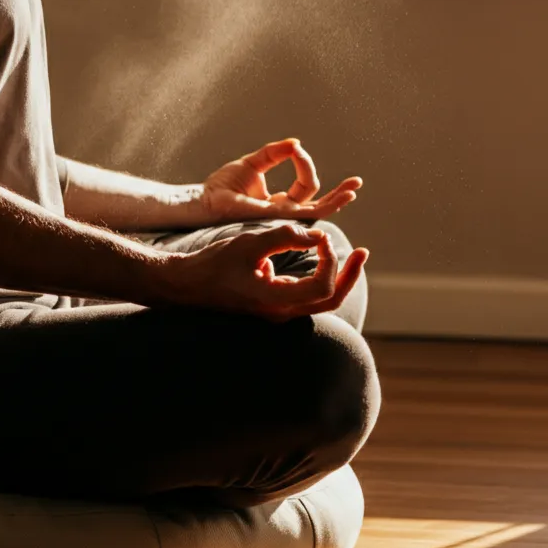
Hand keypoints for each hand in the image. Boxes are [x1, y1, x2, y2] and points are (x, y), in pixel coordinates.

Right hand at [160, 223, 367, 321]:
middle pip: (330, 300)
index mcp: (276, 302)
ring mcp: (277, 310)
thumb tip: (315, 235)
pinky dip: (317, 275)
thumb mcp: (248, 244)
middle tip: (362, 252)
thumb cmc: (213, 265)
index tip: (319, 237)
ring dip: (337, 276)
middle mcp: (281, 312)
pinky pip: (304, 293)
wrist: (185, 285)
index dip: (330, 260)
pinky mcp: (271, 303)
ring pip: (320, 299)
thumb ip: (283, 237)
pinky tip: (315, 253)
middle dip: (349, 275)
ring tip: (349, 253)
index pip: (322, 286)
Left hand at [200, 138, 362, 223]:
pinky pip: (306, 210)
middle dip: (338, 194)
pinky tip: (340, 198)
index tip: (296, 149)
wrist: (205, 199)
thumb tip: (296, 143)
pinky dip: (325, 204)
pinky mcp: (277, 215)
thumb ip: (274, 153)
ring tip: (353, 190)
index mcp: (278, 202)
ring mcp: (281, 216)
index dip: (304, 164)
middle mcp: (283, 211)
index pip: (304, 186)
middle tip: (356, 184)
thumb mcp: (253, 163)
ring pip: (318, 211)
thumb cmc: (223, 186)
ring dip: (337, 200)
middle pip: (318, 204)